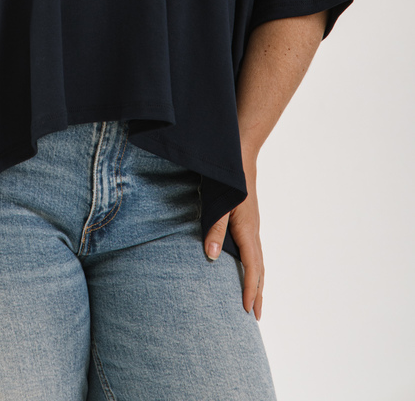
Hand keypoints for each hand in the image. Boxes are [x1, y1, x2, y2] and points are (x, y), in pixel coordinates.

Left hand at [203, 163, 263, 320]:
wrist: (241, 156)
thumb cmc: (229, 179)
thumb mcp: (219, 204)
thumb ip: (215, 229)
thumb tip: (212, 257)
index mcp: (247, 231)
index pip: (252, 268)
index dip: (249, 290)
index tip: (246, 310)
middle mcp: (253, 232)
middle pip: (259, 269)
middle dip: (257, 292)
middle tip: (255, 315)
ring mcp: (252, 226)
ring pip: (258, 260)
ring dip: (257, 281)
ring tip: (253, 298)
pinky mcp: (248, 220)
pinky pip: (253, 250)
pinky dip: (253, 266)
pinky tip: (245, 267)